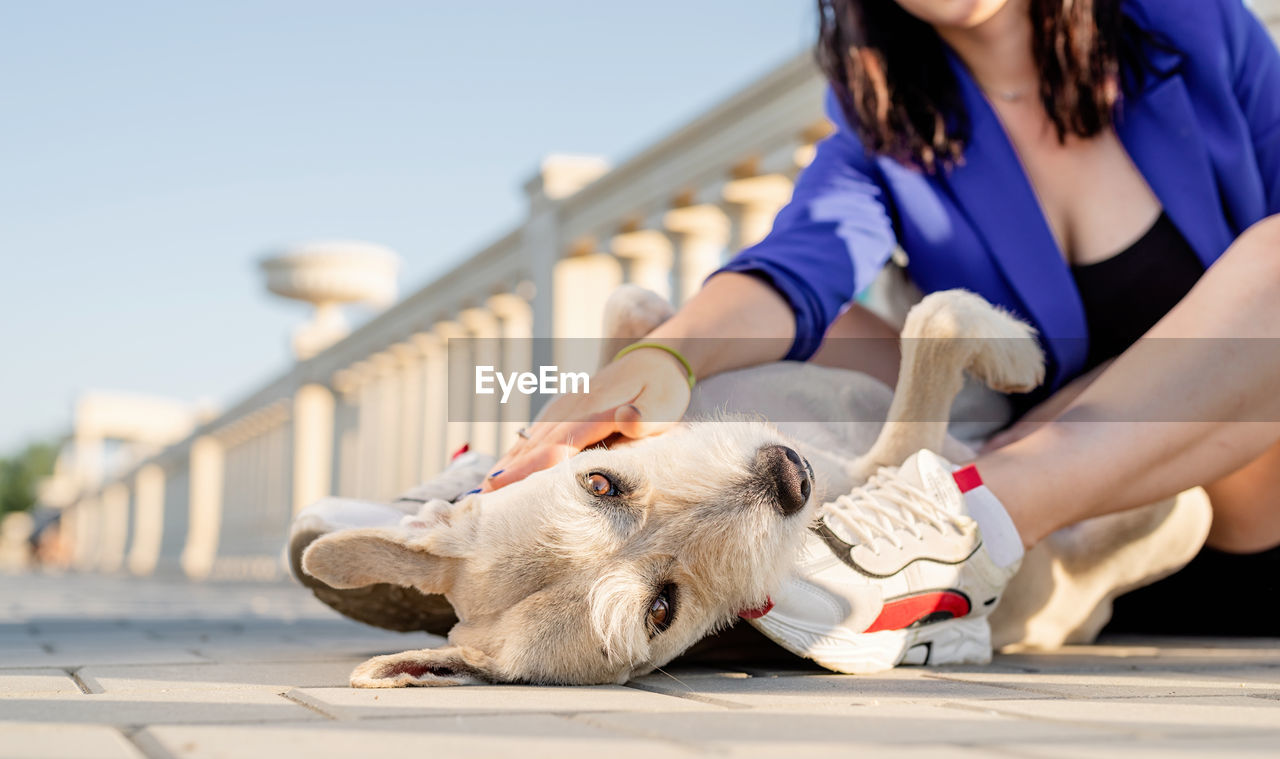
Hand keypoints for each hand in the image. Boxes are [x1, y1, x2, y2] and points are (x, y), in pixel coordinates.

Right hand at [481, 346, 692, 490]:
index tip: (507, 485)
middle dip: (511, 472)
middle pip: (536, 445)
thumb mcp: (664, 404)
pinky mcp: (563, 411)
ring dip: (509, 464)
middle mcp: (572, 408)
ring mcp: (564, 408)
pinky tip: (503, 469)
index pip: (560, 443)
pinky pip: (535, 435)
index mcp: (594, 410)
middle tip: (483, 500)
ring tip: (483, 491)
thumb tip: (627, 419)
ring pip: (530, 440)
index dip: (533, 467)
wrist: (654, 359)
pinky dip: (517, 453)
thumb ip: (645, 416)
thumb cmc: (662, 389)